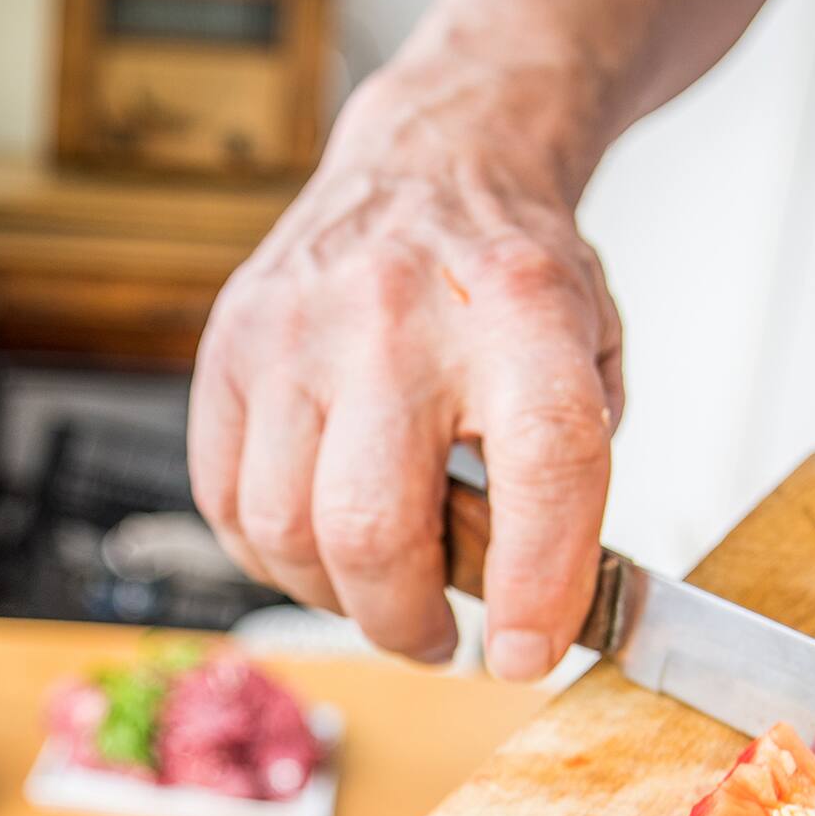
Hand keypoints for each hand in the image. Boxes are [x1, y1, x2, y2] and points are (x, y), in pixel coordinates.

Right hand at [191, 68, 623, 677]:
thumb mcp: (589, 357)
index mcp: (522, 310)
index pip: (542, 463)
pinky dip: (272, 554)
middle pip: (374, 526)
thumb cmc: (510, 280)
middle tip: (436, 635)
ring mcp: (297, 327)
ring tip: (378, 582)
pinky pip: (225, 500)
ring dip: (336, 596)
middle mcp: (397, 312)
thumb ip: (570, 483)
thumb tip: (527, 621)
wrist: (432, 161)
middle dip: (406, 621)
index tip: (524, 654)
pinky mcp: (231, 344)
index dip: (536, 583)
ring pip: (285, 531)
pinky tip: (318, 539)